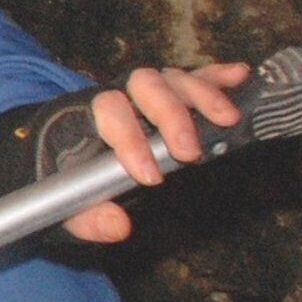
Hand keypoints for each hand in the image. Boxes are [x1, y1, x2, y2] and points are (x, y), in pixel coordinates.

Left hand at [65, 60, 251, 243]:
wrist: (61, 154)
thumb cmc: (67, 179)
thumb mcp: (68, 207)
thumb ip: (88, 218)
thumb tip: (118, 225)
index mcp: (86, 116)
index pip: (108, 112)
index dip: (129, 139)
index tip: (150, 176)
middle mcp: (119, 95)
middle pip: (144, 85)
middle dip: (171, 116)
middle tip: (189, 153)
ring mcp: (145, 91)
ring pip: (173, 78)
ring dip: (202, 95)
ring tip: (228, 119)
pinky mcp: (170, 92)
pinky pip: (195, 77)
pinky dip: (217, 76)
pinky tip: (239, 76)